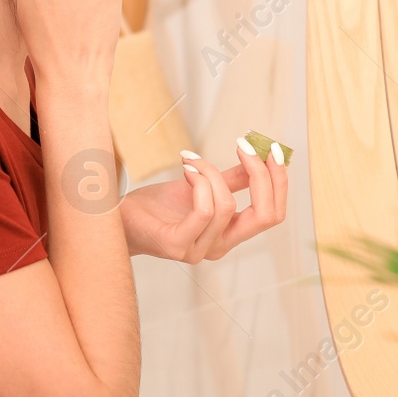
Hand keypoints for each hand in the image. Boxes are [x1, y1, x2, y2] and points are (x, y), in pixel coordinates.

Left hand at [120, 137, 288, 261]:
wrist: (118, 219)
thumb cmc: (157, 206)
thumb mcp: (201, 186)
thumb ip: (231, 179)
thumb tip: (259, 156)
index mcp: (230, 234)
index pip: (272, 214)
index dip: (279, 182)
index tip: (272, 149)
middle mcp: (219, 247)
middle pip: (264, 216)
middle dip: (261, 176)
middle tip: (244, 146)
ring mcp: (199, 250)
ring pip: (227, 204)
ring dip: (210, 171)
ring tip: (191, 159)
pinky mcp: (177, 245)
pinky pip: (203, 211)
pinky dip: (199, 181)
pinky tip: (186, 167)